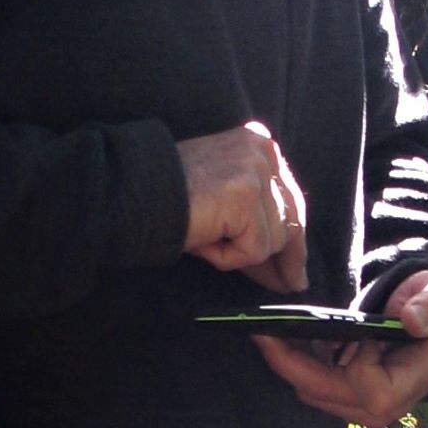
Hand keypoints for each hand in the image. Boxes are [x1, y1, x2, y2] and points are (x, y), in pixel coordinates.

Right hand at [177, 121, 306, 293]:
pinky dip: (227, 257)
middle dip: (288, 257)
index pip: (289, 198)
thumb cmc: (169, 199)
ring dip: (240, 253)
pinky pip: (254, 249)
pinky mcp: (245, 196)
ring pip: (274, 239)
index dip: (291, 239)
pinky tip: (203, 241)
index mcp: (258, 143)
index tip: (294, 269)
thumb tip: (289, 267)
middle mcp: (262, 150)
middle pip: (291, 219)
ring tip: (206, 241)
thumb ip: (256, 216)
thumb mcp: (223, 197)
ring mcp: (255, 171)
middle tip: (289, 285)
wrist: (133, 195)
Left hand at [253, 267, 427, 427]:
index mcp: (408, 385)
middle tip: (262, 329)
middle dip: (291, 363)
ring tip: (269, 330)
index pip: (367, 387)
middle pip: (325, 393)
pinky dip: (294, 363)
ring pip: (311, 392)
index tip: (360, 333)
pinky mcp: (344, 399)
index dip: (356, 360)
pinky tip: (282, 338)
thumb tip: (413, 320)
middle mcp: (381, 407)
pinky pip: (310, 386)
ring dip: (288, 363)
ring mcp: (360, 407)